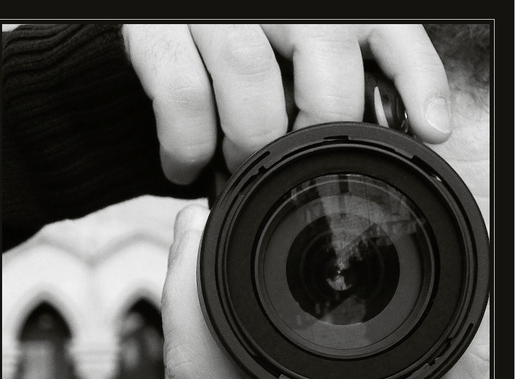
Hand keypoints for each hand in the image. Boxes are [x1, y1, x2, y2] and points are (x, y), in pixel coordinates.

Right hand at [122, 23, 452, 183]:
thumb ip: (324, 90)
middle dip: (311, 131)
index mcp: (320, 11)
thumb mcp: (286, 69)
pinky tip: (185, 165)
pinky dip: (186, 146)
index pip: (388, 33)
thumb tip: (376, 146)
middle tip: (286, 164)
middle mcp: (274, 1)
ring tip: (232, 165)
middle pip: (323, 61)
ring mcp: (215, 13)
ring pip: (249, 76)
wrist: (140, 46)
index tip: (433, 129)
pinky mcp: (156, 30)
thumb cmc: (222, 69)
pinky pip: (182, 95)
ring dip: (245, 143)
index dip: (416, 81)